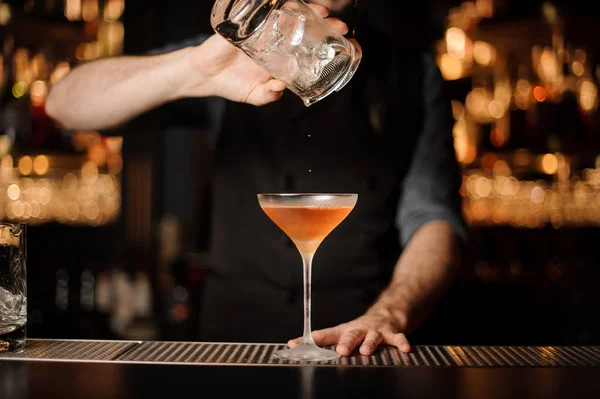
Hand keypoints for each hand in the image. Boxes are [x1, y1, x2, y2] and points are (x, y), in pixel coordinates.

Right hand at [184, 3, 350, 105]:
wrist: (206, 76)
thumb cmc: (233, 84)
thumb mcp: (256, 96)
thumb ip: (270, 95)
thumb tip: (281, 88)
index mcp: (281, 56)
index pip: (307, 45)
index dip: (324, 42)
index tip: (342, 41)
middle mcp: (274, 40)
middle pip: (302, 26)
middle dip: (321, 23)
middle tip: (338, 24)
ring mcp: (260, 30)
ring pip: (287, 15)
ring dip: (304, 11)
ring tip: (320, 11)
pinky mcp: (246, 24)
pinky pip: (261, 11)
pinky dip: (275, 6)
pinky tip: (289, 5)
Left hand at [288, 311, 410, 355]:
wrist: (387, 312)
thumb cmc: (361, 328)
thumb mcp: (343, 332)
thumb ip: (324, 340)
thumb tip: (293, 345)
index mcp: (345, 330)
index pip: (325, 334)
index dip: (312, 339)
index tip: (296, 344)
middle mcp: (359, 329)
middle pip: (351, 334)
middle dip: (346, 342)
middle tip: (341, 350)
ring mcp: (376, 331)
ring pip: (372, 337)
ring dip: (369, 343)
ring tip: (366, 350)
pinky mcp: (392, 333)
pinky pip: (398, 338)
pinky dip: (401, 342)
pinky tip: (405, 349)